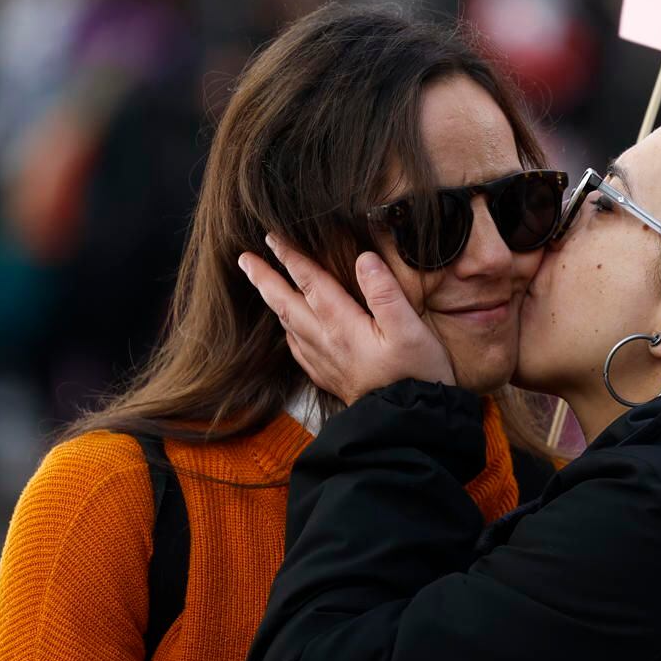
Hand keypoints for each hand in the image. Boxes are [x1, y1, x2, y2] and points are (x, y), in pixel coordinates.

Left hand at [239, 233, 456, 402]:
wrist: (408, 424)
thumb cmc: (415, 375)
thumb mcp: (409, 329)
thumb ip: (385, 293)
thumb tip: (364, 259)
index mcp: (342, 325)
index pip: (309, 282)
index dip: (290, 257)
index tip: (272, 236)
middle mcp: (325, 341)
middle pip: (285, 303)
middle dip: (264, 278)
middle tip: (244, 259)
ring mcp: (323, 361)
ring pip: (287, 325)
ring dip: (272, 301)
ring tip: (262, 285)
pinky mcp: (328, 377)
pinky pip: (297, 348)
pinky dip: (287, 331)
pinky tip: (289, 329)